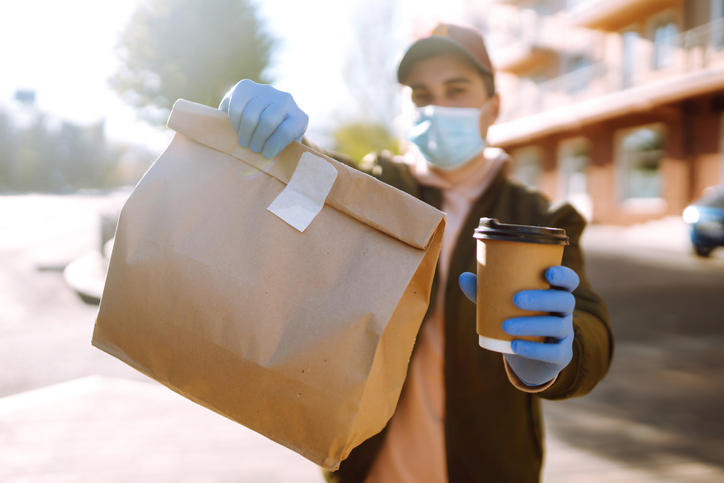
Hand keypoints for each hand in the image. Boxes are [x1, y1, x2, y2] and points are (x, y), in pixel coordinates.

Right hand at [219, 79, 308, 158]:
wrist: (267, 112)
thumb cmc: (277, 138)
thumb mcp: (287, 146)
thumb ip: (285, 155)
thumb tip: (278, 169)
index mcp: (300, 117)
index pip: (287, 131)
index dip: (274, 146)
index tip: (266, 155)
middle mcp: (286, 99)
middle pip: (268, 121)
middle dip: (258, 139)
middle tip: (253, 149)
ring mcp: (266, 90)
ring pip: (251, 114)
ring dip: (245, 132)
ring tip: (244, 142)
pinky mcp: (246, 86)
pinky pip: (237, 106)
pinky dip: (234, 121)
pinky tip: (238, 129)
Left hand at [459, 266, 578, 385]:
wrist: (525, 355)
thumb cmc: (516, 319)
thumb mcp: (502, 305)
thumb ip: (486, 292)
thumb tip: (463, 277)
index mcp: (554, 294)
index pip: (569, 281)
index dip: (564, 275)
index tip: (548, 272)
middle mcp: (564, 312)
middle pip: (564, 301)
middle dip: (543, 298)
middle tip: (516, 299)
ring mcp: (565, 334)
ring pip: (558, 326)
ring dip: (532, 325)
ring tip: (506, 326)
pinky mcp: (561, 356)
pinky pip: (553, 353)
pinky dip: (534, 350)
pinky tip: (515, 347)